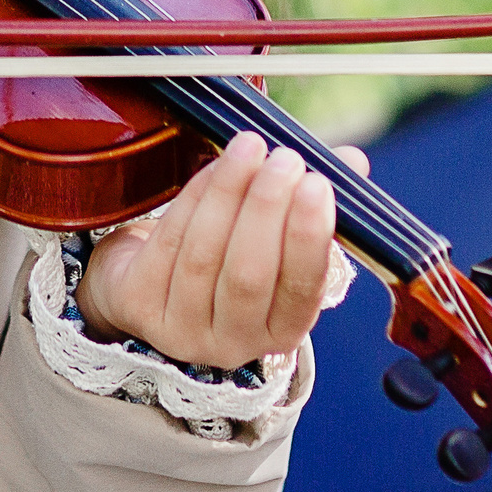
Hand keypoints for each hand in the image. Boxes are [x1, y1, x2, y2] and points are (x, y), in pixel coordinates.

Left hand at [72, 132, 368, 369]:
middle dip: (268, 210)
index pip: (300, 292)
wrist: (147, 285)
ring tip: (250, 148)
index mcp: (279, 333)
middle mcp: (232, 343)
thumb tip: (353, 160)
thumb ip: (312, 206)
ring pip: (205, 255)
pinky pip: (168, 242)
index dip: (308, 238)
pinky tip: (213, 166)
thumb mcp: (275, 242)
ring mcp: (181, 329)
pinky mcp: (138, 305)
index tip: (319, 185)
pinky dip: (194, 197)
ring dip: (230, 194)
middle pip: (249, 274)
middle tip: (285, 159)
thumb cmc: (226, 258)